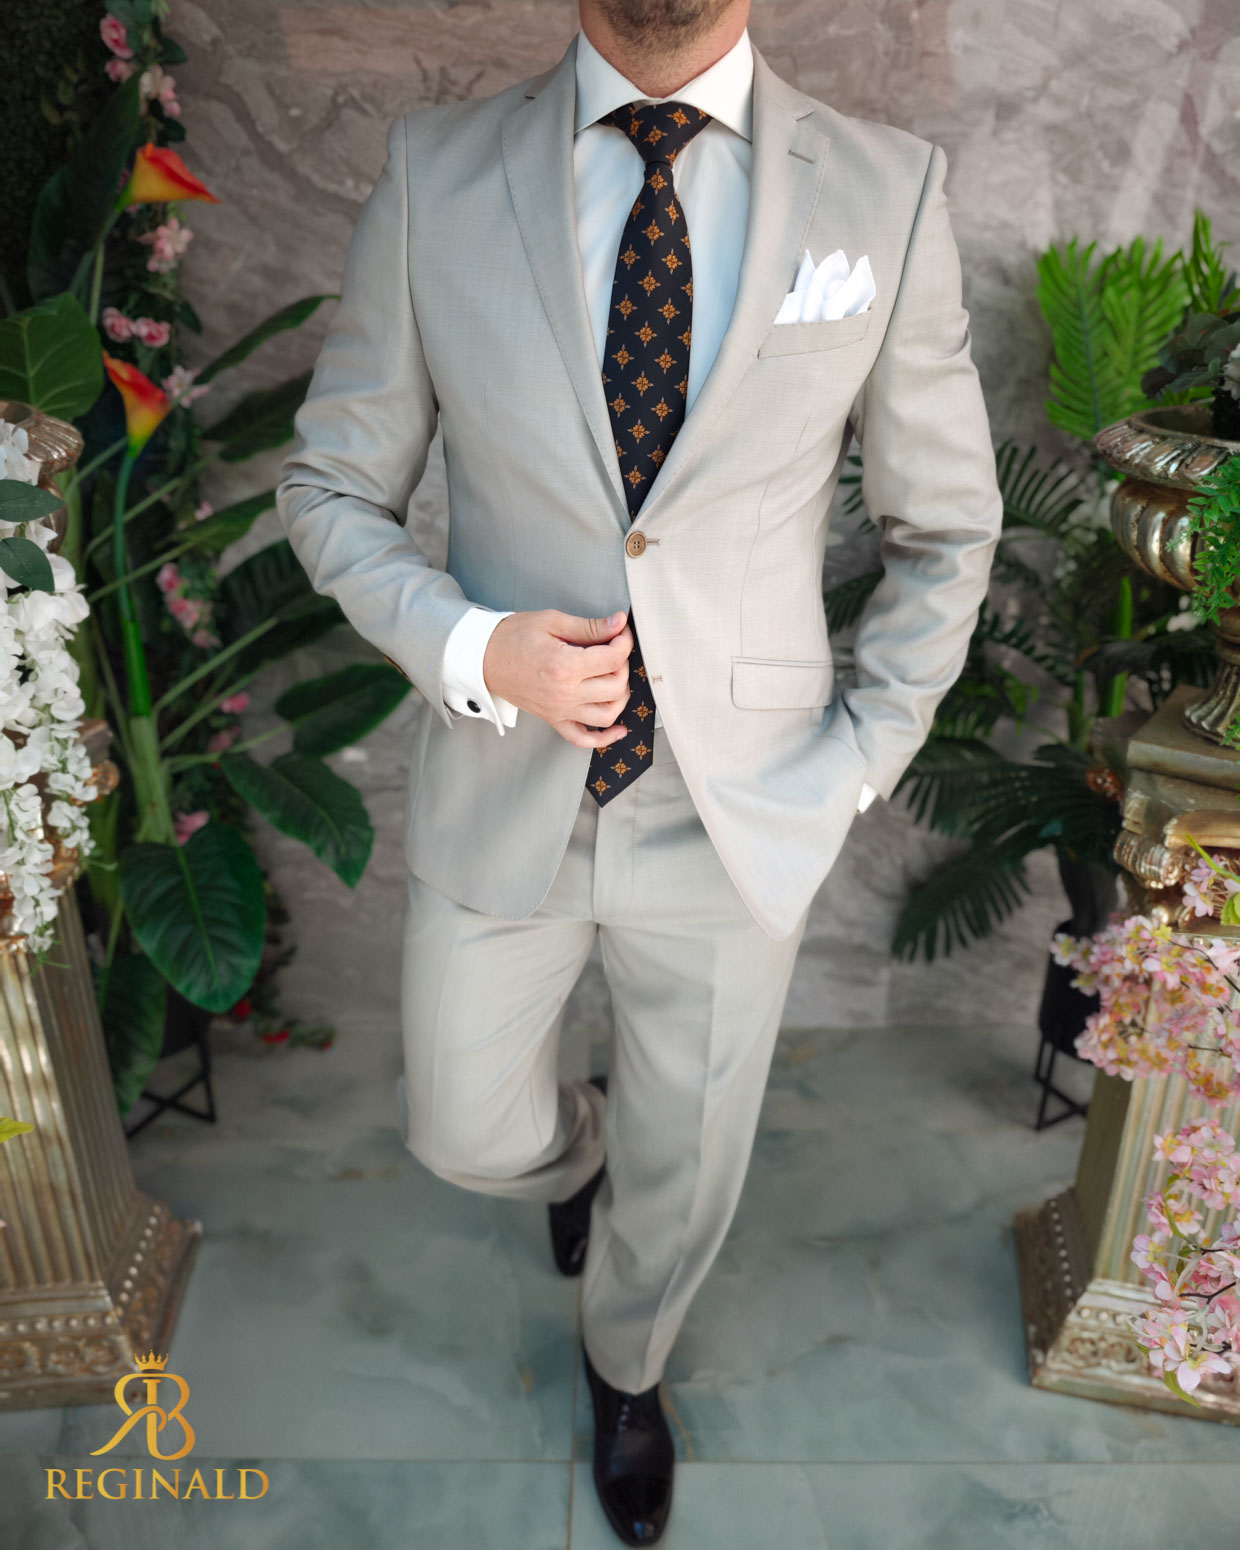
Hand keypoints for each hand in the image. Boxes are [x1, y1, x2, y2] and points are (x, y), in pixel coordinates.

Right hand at [483, 609, 633, 748]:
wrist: (483, 658)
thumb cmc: (512, 638)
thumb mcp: (552, 622)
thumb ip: (589, 627)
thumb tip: (619, 623)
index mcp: (564, 666)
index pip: (613, 659)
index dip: (624, 642)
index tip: (619, 632)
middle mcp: (564, 693)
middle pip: (616, 687)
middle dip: (622, 665)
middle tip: (612, 650)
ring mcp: (559, 710)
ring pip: (608, 714)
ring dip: (619, 696)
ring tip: (612, 677)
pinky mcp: (554, 719)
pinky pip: (583, 738)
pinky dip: (604, 738)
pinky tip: (618, 729)